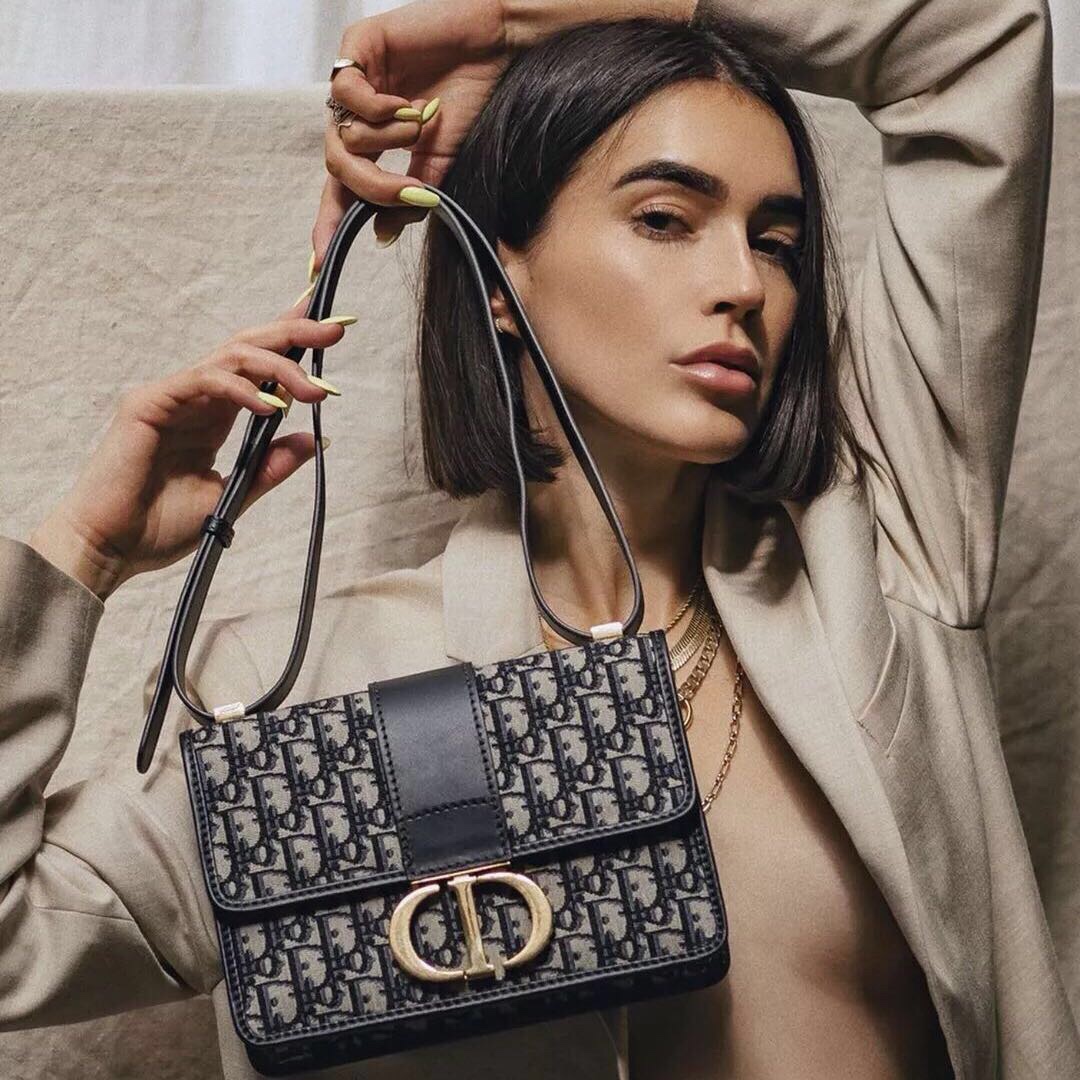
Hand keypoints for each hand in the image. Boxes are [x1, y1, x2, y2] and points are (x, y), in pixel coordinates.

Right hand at [30, 297, 350, 600]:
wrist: (110, 550)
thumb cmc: (159, 527)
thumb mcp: (232, 495)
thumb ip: (270, 467)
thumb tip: (315, 441)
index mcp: (215, 415)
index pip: (258, 366)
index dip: (291, 339)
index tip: (332, 326)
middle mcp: (196, 397)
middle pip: (249, 348)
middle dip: (294, 333)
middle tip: (337, 328)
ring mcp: (171, 396)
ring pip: (232, 357)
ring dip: (280, 366)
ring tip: (314, 389)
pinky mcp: (149, 403)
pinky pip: (203, 380)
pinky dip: (240, 389)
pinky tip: (270, 406)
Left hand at [314, 0, 697, 266]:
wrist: (500, 51)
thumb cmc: (475, 101)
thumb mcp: (440, 165)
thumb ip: (409, 199)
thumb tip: (380, 234)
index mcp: (378, 144)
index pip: (342, 187)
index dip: (330, 222)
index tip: (322, 261)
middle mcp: (360, 114)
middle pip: (337, 168)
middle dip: (372, 188)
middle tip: (409, 192)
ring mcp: (357, 81)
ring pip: (343, 136)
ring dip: (389, 142)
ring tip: (423, 125)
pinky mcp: (359, 47)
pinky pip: (346, 92)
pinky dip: (379, 110)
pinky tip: (409, 105)